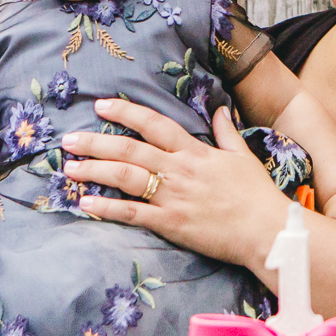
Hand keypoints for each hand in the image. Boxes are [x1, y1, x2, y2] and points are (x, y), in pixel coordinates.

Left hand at [61, 100, 289, 268]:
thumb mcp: (243, 157)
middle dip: (96, 142)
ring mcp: (173, 196)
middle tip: (69, 140)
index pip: (154, 124)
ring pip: (125, 177)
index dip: (126, 113)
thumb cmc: (257, 195)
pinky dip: (107, 207)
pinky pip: (132, 213)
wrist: (266, 230)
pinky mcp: (171, 223)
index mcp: (195, 152)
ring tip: (69, 169)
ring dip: (94, 170)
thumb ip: (226, 133)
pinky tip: (86, 203)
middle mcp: (179, 169)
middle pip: (130, 149)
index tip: (101, 106)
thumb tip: (220, 110)